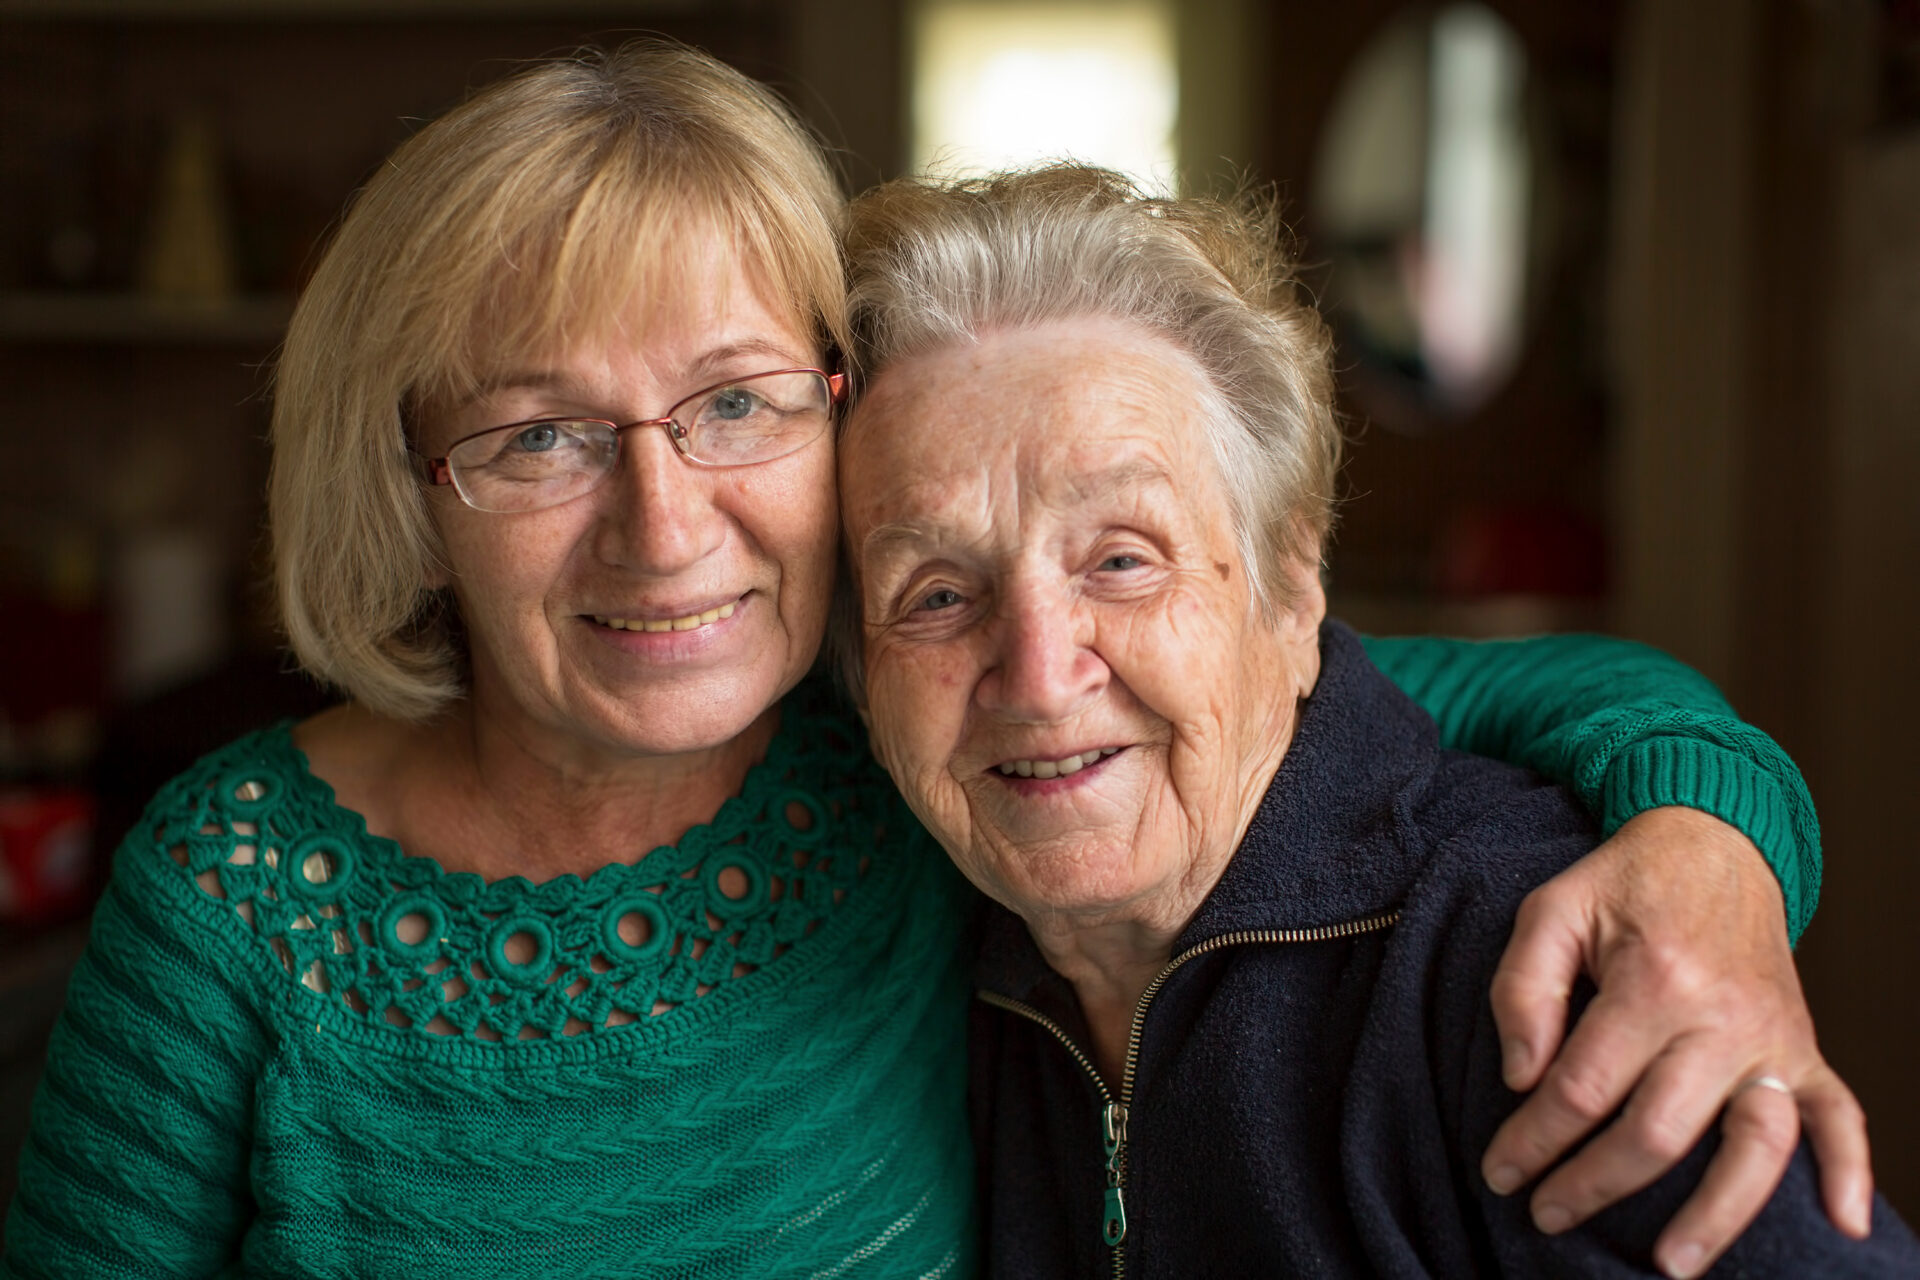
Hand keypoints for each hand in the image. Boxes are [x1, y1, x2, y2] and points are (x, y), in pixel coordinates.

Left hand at [1482, 807, 1870, 1278]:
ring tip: (1668, 1263)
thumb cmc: (1623, 885)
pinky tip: (1841, 1225)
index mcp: (1652, 980)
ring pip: (1753, 1145)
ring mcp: (1772, 1038)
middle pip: (1655, 1131)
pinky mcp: (1804, 1047)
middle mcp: (1721, 1017)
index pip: (1581, 1088)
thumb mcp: (1550, 911)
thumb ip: (1522, 989)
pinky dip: (1849, 1172)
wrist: (1713, 844)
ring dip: (1713, 1213)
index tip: (1500, 1170)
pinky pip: (1841, 1115)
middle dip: (1591, 1184)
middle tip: (1544, 1213)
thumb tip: (1521, 1077)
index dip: (1532, 1139)